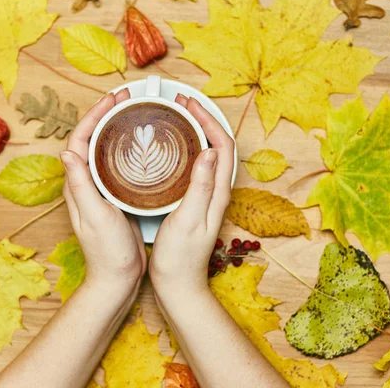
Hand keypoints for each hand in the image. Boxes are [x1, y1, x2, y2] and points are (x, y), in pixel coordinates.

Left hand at [61, 89, 145, 288]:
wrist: (118, 278)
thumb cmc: (106, 252)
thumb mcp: (95, 216)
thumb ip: (80, 186)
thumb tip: (66, 152)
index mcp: (77, 185)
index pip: (80, 140)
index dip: (94, 116)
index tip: (113, 99)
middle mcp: (86, 184)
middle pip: (93, 140)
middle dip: (107, 116)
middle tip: (127, 98)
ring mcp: (102, 190)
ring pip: (107, 151)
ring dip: (118, 129)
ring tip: (136, 113)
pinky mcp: (117, 197)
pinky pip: (121, 166)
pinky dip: (130, 150)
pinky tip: (145, 147)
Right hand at [150, 94, 234, 291]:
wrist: (179, 285)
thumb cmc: (180, 258)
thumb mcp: (188, 220)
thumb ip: (199, 187)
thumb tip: (207, 150)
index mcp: (218, 193)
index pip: (222, 145)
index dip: (208, 119)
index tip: (187, 105)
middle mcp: (216, 192)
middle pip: (217, 144)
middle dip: (202, 118)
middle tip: (180, 104)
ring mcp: (206, 196)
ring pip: (207, 154)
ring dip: (195, 131)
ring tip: (175, 118)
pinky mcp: (194, 202)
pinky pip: (195, 166)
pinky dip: (185, 149)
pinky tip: (168, 150)